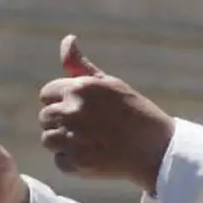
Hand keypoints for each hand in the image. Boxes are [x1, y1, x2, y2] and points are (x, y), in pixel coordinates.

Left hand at [39, 35, 174, 192]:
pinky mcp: (76, 163)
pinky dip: (72, 161)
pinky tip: (93, 155)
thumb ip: (81, 65)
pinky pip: (59, 160)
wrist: (157, 148)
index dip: (62, 101)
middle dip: (61, 121)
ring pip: (48, 139)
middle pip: (45, 117)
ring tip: (88, 141)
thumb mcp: (110, 83)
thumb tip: (67, 39)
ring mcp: (73, 139)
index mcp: (79, 89)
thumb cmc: (134, 111)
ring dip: (63, 141)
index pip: (47, 93)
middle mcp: (72, 112)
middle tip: (87, 127)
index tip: (81, 109)